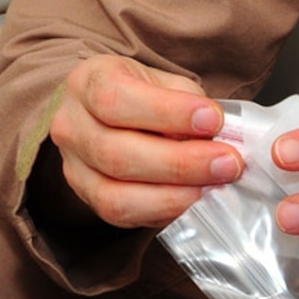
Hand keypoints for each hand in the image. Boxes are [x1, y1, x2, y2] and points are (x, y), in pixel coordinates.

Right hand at [47, 54, 242, 229]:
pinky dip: (164, 211)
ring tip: (215, 186)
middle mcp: (70, 126)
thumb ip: (186, 103)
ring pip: (116, 195)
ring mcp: (74, 168)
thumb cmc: (141, 95)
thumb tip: (220, 135)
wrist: (106, 115)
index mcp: (88, 82)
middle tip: (227, 162)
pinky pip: (123, 216)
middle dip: (180, 162)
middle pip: (117, 154)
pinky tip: (195, 201)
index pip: (116, 99)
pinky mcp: (88, 200)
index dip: (167, 113)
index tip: (213, 119)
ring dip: (174, 195)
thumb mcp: (162, 82)